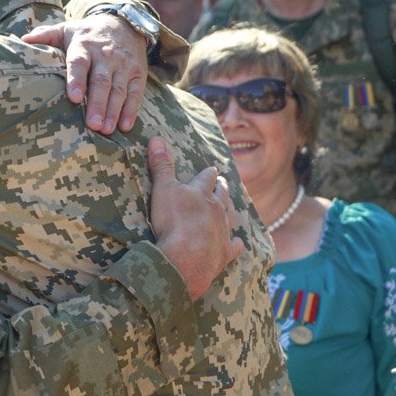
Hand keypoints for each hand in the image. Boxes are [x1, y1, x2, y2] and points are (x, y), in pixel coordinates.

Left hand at [21, 15, 146, 133]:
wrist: (123, 23)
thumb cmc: (86, 34)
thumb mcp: (66, 30)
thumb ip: (46, 36)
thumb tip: (23, 39)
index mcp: (84, 47)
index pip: (79, 63)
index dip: (76, 80)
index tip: (74, 97)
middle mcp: (105, 56)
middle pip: (101, 81)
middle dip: (97, 103)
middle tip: (92, 124)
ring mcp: (123, 65)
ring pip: (118, 90)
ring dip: (113, 111)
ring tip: (105, 130)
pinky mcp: (138, 73)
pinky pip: (136, 93)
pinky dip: (131, 110)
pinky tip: (125, 125)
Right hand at [147, 137, 242, 299]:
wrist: (187, 257)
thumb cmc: (173, 221)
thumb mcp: (163, 189)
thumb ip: (161, 166)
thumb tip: (157, 139)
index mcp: (202, 193)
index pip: (207, 178)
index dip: (209, 173)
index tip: (212, 169)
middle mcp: (217, 209)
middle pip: (222, 195)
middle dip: (222, 188)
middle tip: (224, 182)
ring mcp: (223, 231)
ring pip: (230, 216)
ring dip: (230, 210)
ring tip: (230, 206)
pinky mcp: (225, 252)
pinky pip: (235, 245)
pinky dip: (236, 243)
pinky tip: (238, 242)